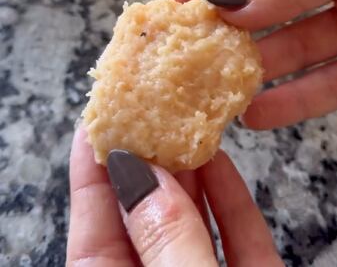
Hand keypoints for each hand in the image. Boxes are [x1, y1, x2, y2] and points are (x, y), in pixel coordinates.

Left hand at [67, 127, 282, 266]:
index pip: (94, 224)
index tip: (96, 119)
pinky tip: (222, 160)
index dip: (93, 168)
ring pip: (192, 223)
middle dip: (149, 160)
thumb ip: (165, 238)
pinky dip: (230, 198)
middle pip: (145, 216)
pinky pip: (237, 237)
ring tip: (187, 120)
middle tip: (152, 106)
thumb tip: (142, 174)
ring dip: (191, 172)